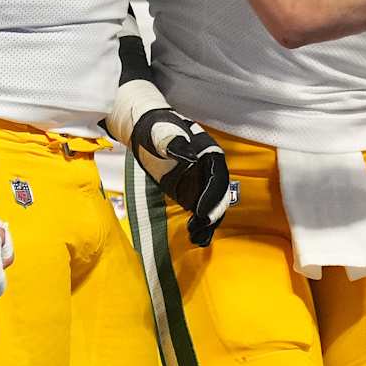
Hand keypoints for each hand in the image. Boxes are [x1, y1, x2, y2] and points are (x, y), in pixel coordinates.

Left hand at [133, 108, 232, 247]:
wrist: (145, 130)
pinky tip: (197, 238)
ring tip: (197, 236)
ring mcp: (200, 181)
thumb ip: (175, 143)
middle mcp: (209, 168)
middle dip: (213, 211)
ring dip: (208, 221)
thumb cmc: (155, 127)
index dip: (213, 195)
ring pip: (212, 204)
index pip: (217, 176)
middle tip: (201, 225)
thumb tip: (190, 157)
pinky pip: (200, 209)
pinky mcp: (190, 191)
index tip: (203, 211)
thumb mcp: (162, 132)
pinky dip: (201, 224)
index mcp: (208, 152)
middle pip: (219, 193)